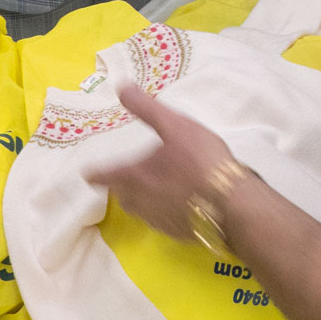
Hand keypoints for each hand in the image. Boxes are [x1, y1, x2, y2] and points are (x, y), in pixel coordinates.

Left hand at [95, 84, 237, 241]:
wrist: (232, 205)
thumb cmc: (200, 160)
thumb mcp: (175, 125)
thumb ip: (146, 108)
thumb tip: (120, 86)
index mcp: (134, 176)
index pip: (103, 176)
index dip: (95, 173)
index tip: (88, 172)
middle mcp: (140, 202)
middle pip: (121, 195)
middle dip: (120, 186)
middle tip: (124, 176)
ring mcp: (159, 221)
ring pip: (140, 210)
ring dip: (140, 199)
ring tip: (149, 188)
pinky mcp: (178, 232)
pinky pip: (161, 221)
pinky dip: (163, 210)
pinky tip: (177, 203)